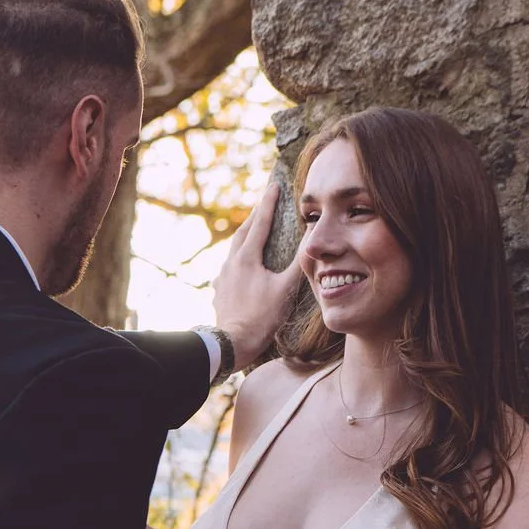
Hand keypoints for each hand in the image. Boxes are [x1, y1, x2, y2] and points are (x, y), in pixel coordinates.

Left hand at [212, 183, 302, 370]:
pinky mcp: (219, 291)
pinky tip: (241, 267)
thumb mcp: (285, 289)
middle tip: (263, 203)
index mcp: (246, 258)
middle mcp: (230, 263)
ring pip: (234, 250)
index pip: (260, 223)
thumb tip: (310, 240)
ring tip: (254, 233)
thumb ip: (298, 263)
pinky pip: (229, 268)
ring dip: (245, 238)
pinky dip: (238, 260)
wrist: (233, 342)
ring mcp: (222, 278)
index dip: (268, 203)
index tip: (273, 186)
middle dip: (254, 216)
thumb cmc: (261, 317)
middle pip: (243, 232)